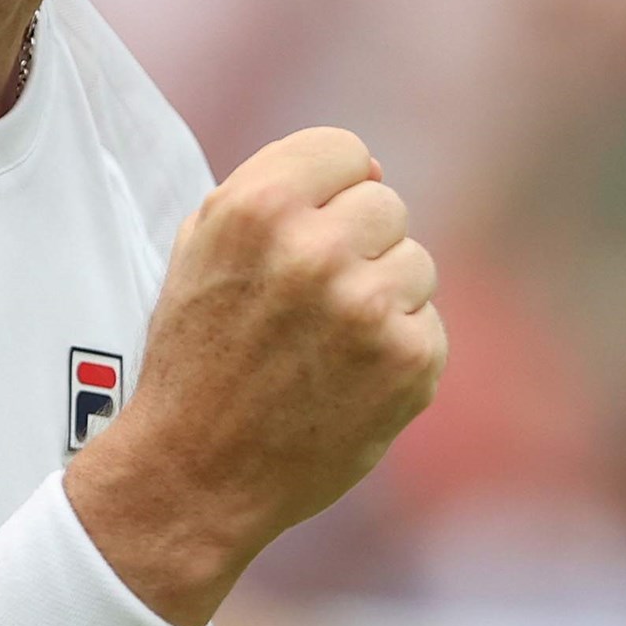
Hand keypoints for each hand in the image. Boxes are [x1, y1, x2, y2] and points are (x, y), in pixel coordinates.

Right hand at [65, 127, 442, 625]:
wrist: (195, 475)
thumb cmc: (196, 357)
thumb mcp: (201, 249)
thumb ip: (272, 192)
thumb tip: (369, 168)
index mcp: (258, 208)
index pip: (345, 150)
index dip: (330, 190)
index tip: (312, 228)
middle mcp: (316, 249)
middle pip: (386, 205)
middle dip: (358, 245)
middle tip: (314, 301)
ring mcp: (369, 306)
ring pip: (417, 262)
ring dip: (384, 297)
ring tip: (328, 345)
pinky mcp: (410, 360)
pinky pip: (430, 325)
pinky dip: (399, 351)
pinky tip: (349, 381)